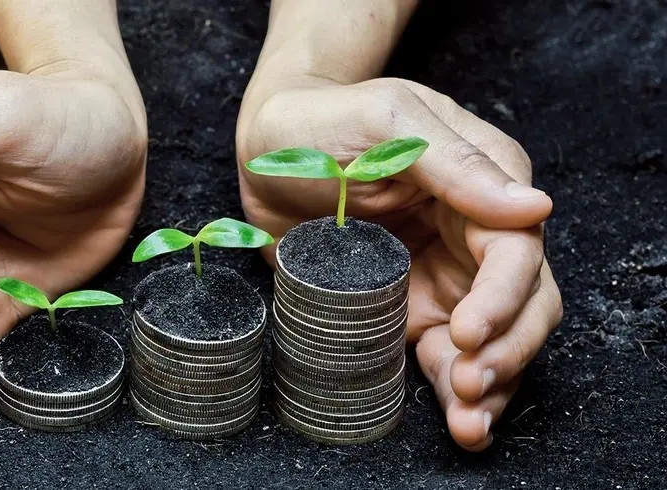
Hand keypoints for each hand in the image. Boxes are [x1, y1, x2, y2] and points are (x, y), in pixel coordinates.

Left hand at [237, 77, 561, 450]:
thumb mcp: (389, 123)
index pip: (517, 251)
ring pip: (494, 340)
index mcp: (482, 184)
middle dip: (506, 352)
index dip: (502, 299)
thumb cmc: (324, 122)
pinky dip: (453, 390)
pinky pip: (442, 355)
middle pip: (522, 304)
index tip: (466, 333)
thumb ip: (457, 164)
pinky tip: (458, 419)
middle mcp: (473, 236)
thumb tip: (534, 207)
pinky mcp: (407, 309)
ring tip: (468, 422)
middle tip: (469, 386)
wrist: (266, 151)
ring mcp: (443, 278)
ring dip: (492, 384)